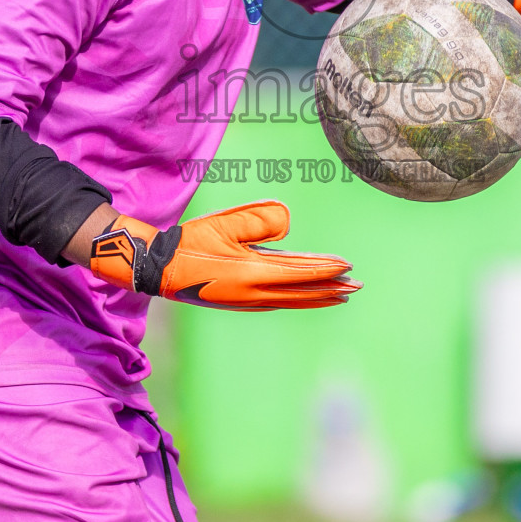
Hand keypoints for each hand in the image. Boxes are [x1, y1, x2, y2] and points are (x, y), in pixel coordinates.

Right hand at [88, 200, 360, 310]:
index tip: (348, 266)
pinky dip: (299, 298)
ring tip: (341, 294)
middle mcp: (254, 292)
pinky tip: (306, 296)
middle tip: (358, 286)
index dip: (326, 269)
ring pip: (293, 299)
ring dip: (318, 296)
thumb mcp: (224, 224)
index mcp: (252, 272)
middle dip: (332, 288)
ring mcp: (248, 300)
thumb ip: (258, 220)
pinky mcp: (241, 301)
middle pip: (303, 291)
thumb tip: (288, 224)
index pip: (300, 271)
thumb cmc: (191, 243)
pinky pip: (279, 300)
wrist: (161, 270)